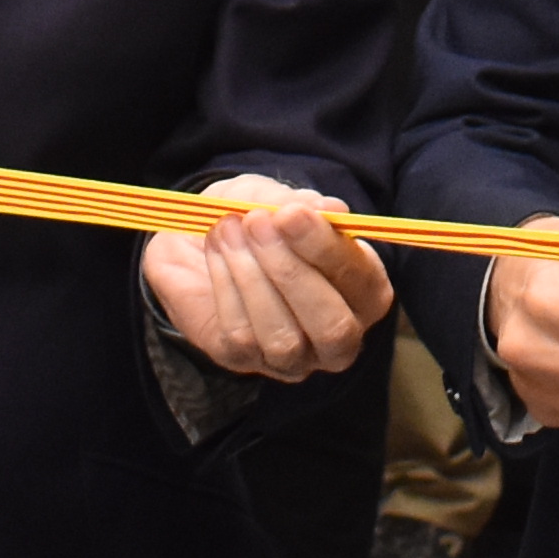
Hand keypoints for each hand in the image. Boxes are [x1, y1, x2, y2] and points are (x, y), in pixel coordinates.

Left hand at [142, 177, 394, 380]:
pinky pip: (241, 336)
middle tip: (256, 222)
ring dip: (251, 275)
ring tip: (228, 228)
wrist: (195, 242)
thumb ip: (297, 202)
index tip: (291, 214)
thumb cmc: (253, 220)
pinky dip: (225, 284)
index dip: (328, 248)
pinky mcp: (243, 360)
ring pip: (284, 337)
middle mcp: (337, 335)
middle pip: (333, 327)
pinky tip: (217, 248)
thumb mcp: (270, 197)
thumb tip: (330, 210)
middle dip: (291, 272)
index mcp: (363, 290)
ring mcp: (292, 357)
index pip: (363, 282)